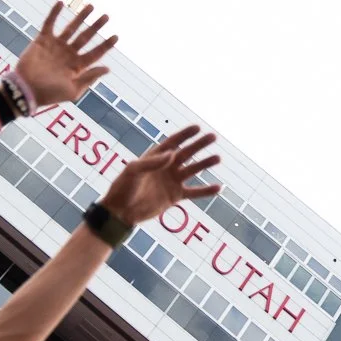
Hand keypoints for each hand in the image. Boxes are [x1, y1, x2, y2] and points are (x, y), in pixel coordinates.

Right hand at [17, 3, 116, 106]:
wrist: (25, 90)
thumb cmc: (49, 94)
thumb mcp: (73, 90)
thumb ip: (89, 78)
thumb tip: (107, 68)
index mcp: (77, 67)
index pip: (95, 53)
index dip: (106, 45)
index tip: (116, 36)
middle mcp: (68, 54)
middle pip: (86, 37)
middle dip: (96, 27)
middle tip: (107, 16)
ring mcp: (55, 46)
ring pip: (71, 28)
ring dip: (81, 17)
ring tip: (91, 6)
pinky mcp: (42, 40)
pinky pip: (49, 23)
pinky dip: (54, 13)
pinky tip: (61, 2)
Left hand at [102, 127, 220, 226]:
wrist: (121, 212)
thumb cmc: (123, 188)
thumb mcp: (134, 171)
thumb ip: (153, 162)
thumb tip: (172, 153)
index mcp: (155, 157)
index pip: (173, 142)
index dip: (185, 134)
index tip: (198, 128)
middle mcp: (166, 166)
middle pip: (186, 153)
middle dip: (199, 145)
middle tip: (213, 137)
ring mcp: (172, 181)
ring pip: (193, 170)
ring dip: (205, 164)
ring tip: (218, 158)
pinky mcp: (175, 196)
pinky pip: (194, 192)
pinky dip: (206, 191)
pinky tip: (218, 187)